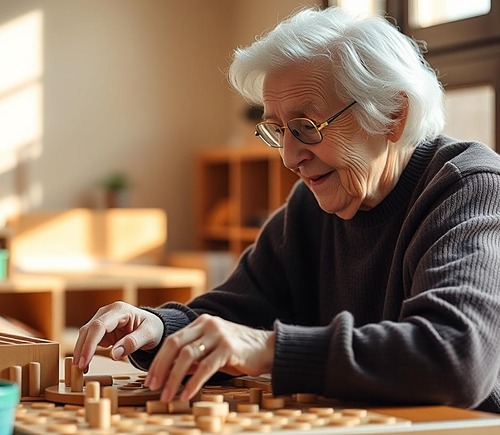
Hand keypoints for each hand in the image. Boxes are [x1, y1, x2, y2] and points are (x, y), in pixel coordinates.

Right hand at [73, 301, 163, 370]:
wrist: (153, 325)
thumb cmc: (152, 327)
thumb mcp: (149, 335)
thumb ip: (133, 342)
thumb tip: (114, 354)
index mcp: (120, 310)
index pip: (99, 326)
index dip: (89, 344)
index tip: (84, 361)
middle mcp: (108, 311)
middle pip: (88, 330)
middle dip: (82, 349)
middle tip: (79, 369)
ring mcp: (102, 319)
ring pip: (85, 335)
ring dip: (81, 351)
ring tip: (81, 369)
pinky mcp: (100, 329)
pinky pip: (88, 339)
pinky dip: (85, 351)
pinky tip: (86, 364)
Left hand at [144, 314, 274, 401]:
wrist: (267, 348)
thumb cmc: (239, 352)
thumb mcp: (212, 351)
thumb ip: (194, 357)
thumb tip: (170, 372)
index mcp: (201, 323)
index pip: (173, 340)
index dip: (158, 360)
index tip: (150, 379)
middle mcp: (208, 324)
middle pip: (175, 344)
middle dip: (161, 367)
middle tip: (152, 387)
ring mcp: (218, 334)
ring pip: (187, 355)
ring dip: (174, 378)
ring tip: (167, 396)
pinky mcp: (229, 347)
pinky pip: (205, 367)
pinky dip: (193, 382)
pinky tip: (187, 395)